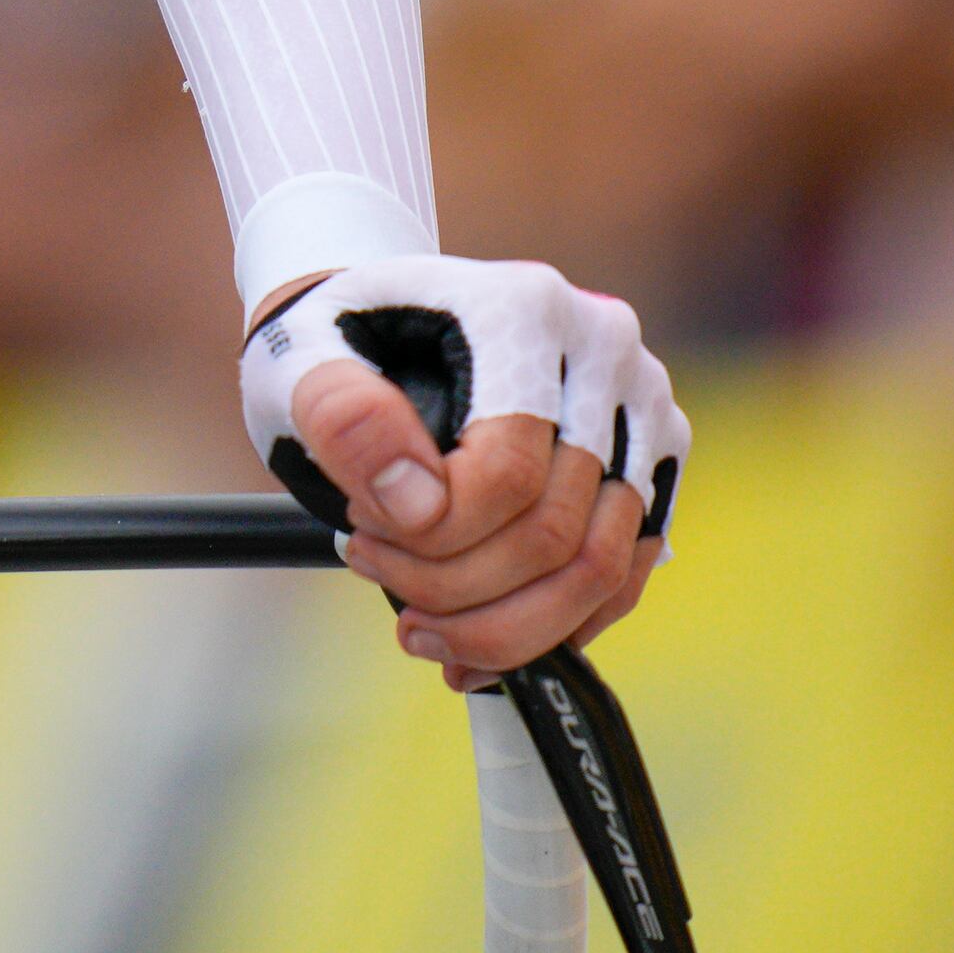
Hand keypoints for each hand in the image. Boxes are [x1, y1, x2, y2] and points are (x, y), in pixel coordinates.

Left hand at [241, 258, 682, 690]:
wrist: (379, 320)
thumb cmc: (338, 342)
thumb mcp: (299, 360)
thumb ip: (342, 417)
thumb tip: (416, 505)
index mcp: (525, 308)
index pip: (506, 476)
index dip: (430, 539)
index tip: (359, 532)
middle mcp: (604, 347)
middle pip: (555, 532)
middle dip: (456, 591)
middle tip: (375, 577)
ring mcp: (642, 404)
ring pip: (599, 568)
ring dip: (505, 627)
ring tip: (423, 629)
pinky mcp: (654, 457)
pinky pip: (624, 575)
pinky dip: (555, 626)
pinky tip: (481, 644)